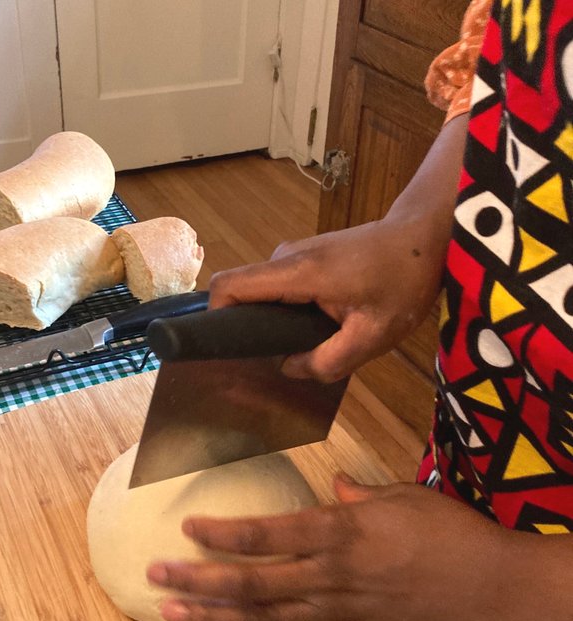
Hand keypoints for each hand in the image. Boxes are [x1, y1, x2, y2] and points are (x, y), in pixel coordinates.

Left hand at [146, 476, 523, 620]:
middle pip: (251, 581)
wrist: (498, 588)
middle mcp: (329, 576)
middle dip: (198, 579)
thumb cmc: (451, 533)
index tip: (188, 527)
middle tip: (156, 576)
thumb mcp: (403, 498)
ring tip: (174, 617)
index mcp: (338, 533)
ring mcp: (341, 616)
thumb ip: (359, 496)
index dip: (222, 532)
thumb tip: (334, 487)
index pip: (265, 533)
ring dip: (217, 620)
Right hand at [209, 114, 468, 382]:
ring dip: (272, 320)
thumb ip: (329, 361)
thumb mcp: (374, 335)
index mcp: (297, 273)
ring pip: (261, 292)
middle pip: (241, 292)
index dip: (215, 317)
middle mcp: (285, 258)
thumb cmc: (403, 281)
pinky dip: (284, 309)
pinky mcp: (303, 256)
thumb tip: (288, 368)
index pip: (229, 285)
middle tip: (277, 356)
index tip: (227, 348)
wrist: (423, 235)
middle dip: (249, 327)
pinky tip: (314, 325)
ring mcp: (293, 254)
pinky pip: (277, 287)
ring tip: (304, 342)